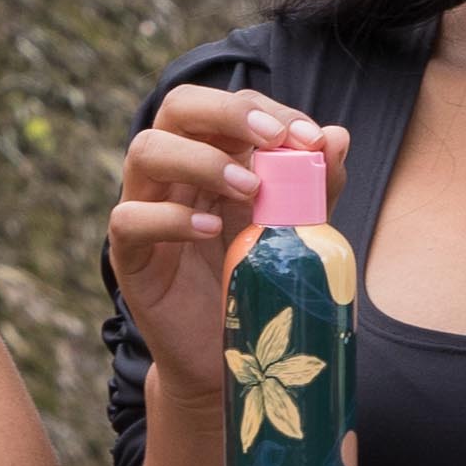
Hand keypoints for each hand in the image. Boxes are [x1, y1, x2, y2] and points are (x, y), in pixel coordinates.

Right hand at [108, 85, 343, 396]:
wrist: (228, 359)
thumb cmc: (255, 284)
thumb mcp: (293, 231)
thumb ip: (313, 187)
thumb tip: (336, 136)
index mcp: (211, 155)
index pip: (227, 106)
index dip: (267, 110)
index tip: (309, 137)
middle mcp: (174, 173)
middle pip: (178, 107)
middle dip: (228, 112)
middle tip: (274, 139)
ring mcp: (145, 210)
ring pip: (145, 151)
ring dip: (200, 160)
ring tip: (250, 189)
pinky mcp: (129, 257)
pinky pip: (129, 220)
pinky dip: (169, 218)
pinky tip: (210, 229)